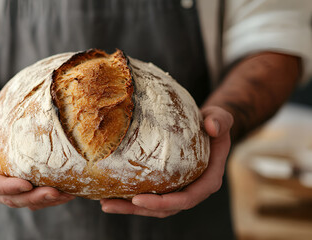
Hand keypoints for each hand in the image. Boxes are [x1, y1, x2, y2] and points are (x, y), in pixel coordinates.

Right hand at [0, 108, 74, 209]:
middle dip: (33, 198)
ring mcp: (6, 189)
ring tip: (66, 195)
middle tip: (54, 192)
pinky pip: (34, 197)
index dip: (7, 188)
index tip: (26, 184)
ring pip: (25, 201)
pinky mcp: (20, 187)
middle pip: (11, 199)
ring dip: (46, 201)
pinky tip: (69, 192)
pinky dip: (51, 197)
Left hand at [100, 106, 232, 217]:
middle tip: (110, 204)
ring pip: (155, 207)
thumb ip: (220, 121)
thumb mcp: (221, 118)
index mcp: (208, 180)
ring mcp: (179, 189)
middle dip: (137, 209)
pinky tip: (111, 194)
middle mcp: (193, 189)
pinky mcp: (168, 184)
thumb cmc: (214, 122)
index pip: (187, 199)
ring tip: (105, 203)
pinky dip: (131, 198)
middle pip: (166, 208)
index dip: (164, 203)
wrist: (209, 125)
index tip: (138, 199)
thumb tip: (212, 126)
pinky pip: (151, 195)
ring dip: (129, 208)